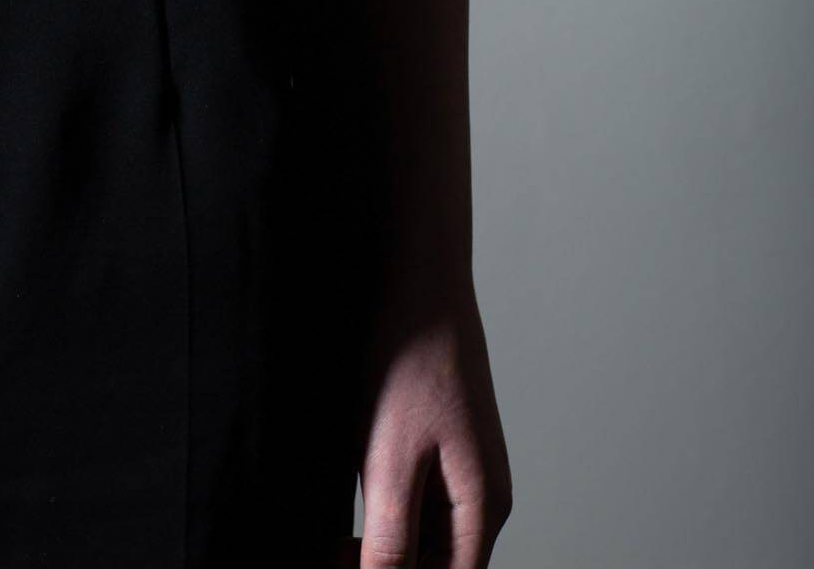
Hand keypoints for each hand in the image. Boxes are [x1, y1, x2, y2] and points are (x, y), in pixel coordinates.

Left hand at [347, 259, 512, 565]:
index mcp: (483, 508)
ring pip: (421, 533)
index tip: (339, 561)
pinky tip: (351, 486)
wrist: (413, 274)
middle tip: (330, 546)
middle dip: (383, 562)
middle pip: (435, 563)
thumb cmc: (407, 361)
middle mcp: (482, 495)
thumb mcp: (388, 462)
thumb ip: (391, 541)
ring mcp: (462, 466)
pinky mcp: (439, 442)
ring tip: (333, 524)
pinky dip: (382, 504)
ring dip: (380, 537)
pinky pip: (415, 496)